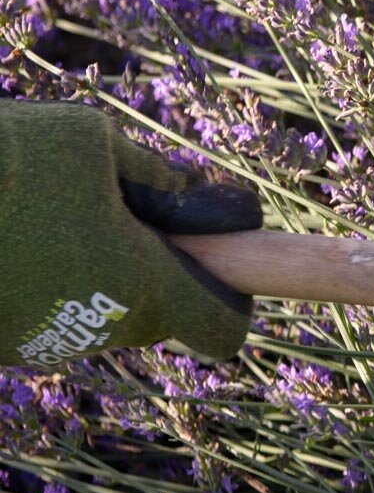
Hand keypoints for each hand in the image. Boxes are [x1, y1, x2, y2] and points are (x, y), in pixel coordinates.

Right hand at [0, 99, 260, 367]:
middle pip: (160, 317)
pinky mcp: (1, 347)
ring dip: (96, 273)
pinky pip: (47, 316)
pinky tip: (15, 239)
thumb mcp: (97, 145)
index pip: (222, 328)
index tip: (217, 258)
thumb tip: (203, 198)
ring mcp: (45, 347)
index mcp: (146, 285)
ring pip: (101, 314)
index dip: (231, 293)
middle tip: (122, 214)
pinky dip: (44, 284)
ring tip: (50, 218)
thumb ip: (161, 180)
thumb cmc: (10, 159)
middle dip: (157, 271)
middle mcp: (101, 330)